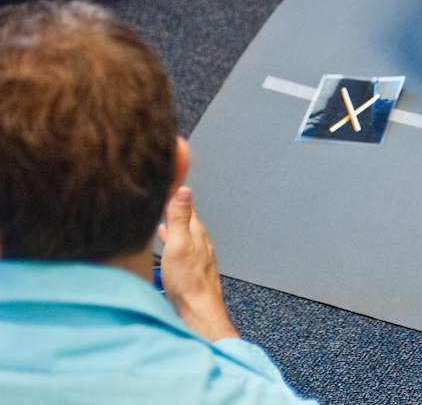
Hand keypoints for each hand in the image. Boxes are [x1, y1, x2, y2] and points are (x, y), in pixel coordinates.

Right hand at [157, 187, 239, 341]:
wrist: (197, 311)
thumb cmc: (188, 283)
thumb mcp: (180, 246)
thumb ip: (180, 219)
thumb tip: (183, 190)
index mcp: (196, 232)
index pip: (185, 205)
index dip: (175, 191)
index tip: (166, 175)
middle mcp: (198, 240)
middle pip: (182, 217)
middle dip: (170, 205)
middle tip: (158, 191)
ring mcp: (194, 253)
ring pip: (179, 231)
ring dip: (169, 220)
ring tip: (157, 210)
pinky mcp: (188, 266)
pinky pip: (177, 244)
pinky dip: (169, 236)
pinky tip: (163, 237)